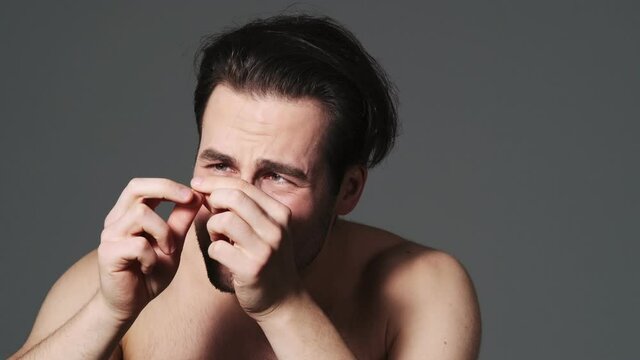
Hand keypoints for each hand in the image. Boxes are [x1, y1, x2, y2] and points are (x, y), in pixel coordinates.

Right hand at [97, 178, 202, 322]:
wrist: (129, 305)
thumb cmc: (149, 274)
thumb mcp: (172, 244)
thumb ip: (181, 221)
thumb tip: (196, 196)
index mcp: (128, 214)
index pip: (143, 186)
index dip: (168, 184)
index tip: (193, 193)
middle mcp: (116, 221)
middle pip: (136, 188)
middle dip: (166, 189)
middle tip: (189, 199)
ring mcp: (110, 236)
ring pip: (141, 215)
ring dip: (164, 233)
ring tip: (167, 252)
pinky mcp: (108, 253)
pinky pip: (139, 244)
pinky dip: (152, 256)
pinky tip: (150, 268)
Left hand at [190, 176, 300, 319]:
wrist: (283, 299)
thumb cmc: (267, 259)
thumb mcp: (266, 229)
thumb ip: (246, 209)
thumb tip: (211, 190)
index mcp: (280, 213)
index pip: (243, 185)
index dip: (216, 182)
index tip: (197, 183)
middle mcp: (276, 228)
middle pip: (234, 197)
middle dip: (212, 199)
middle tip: (206, 210)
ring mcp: (265, 249)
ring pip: (224, 221)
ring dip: (212, 227)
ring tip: (218, 237)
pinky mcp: (252, 269)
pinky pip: (218, 248)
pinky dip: (213, 249)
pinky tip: (222, 255)